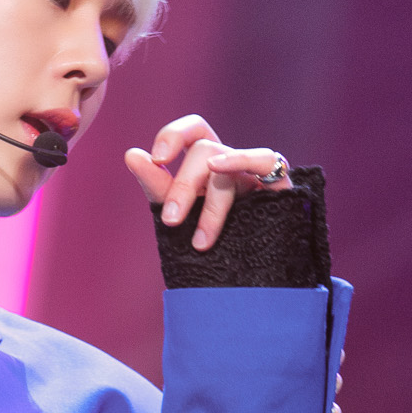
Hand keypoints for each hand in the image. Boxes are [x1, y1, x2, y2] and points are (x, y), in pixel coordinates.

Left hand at [124, 116, 291, 250]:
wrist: (248, 281)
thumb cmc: (211, 243)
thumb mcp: (179, 214)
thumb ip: (156, 185)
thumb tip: (132, 154)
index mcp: (206, 164)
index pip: (192, 132)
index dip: (173, 135)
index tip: (157, 159)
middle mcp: (230, 162)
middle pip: (204, 150)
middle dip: (183, 186)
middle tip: (172, 221)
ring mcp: (254, 172)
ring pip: (226, 167)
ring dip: (209, 206)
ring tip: (200, 243)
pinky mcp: (279, 184)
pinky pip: (265, 160)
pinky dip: (241, 159)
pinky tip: (220, 169)